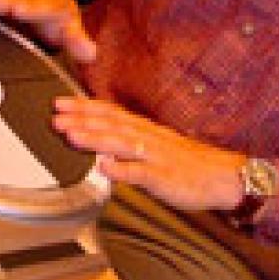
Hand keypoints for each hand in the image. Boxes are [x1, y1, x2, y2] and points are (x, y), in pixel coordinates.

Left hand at [51, 97, 245, 211]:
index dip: (83, 107)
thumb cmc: (188, 162)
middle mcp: (147, 138)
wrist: (223, 176)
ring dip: (94, 139)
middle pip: (110, 124)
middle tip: (55, 116)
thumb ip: (130, 139)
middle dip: (81, 120)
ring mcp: (154, 156)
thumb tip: (101, 134)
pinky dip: (121, 170)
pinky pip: (140, 173)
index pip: (109, 112)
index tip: (60, 102)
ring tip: (71, 136)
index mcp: (144, 129)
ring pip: (121, 144)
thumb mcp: (155, 144)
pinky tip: (104, 168)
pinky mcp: (163, 177)